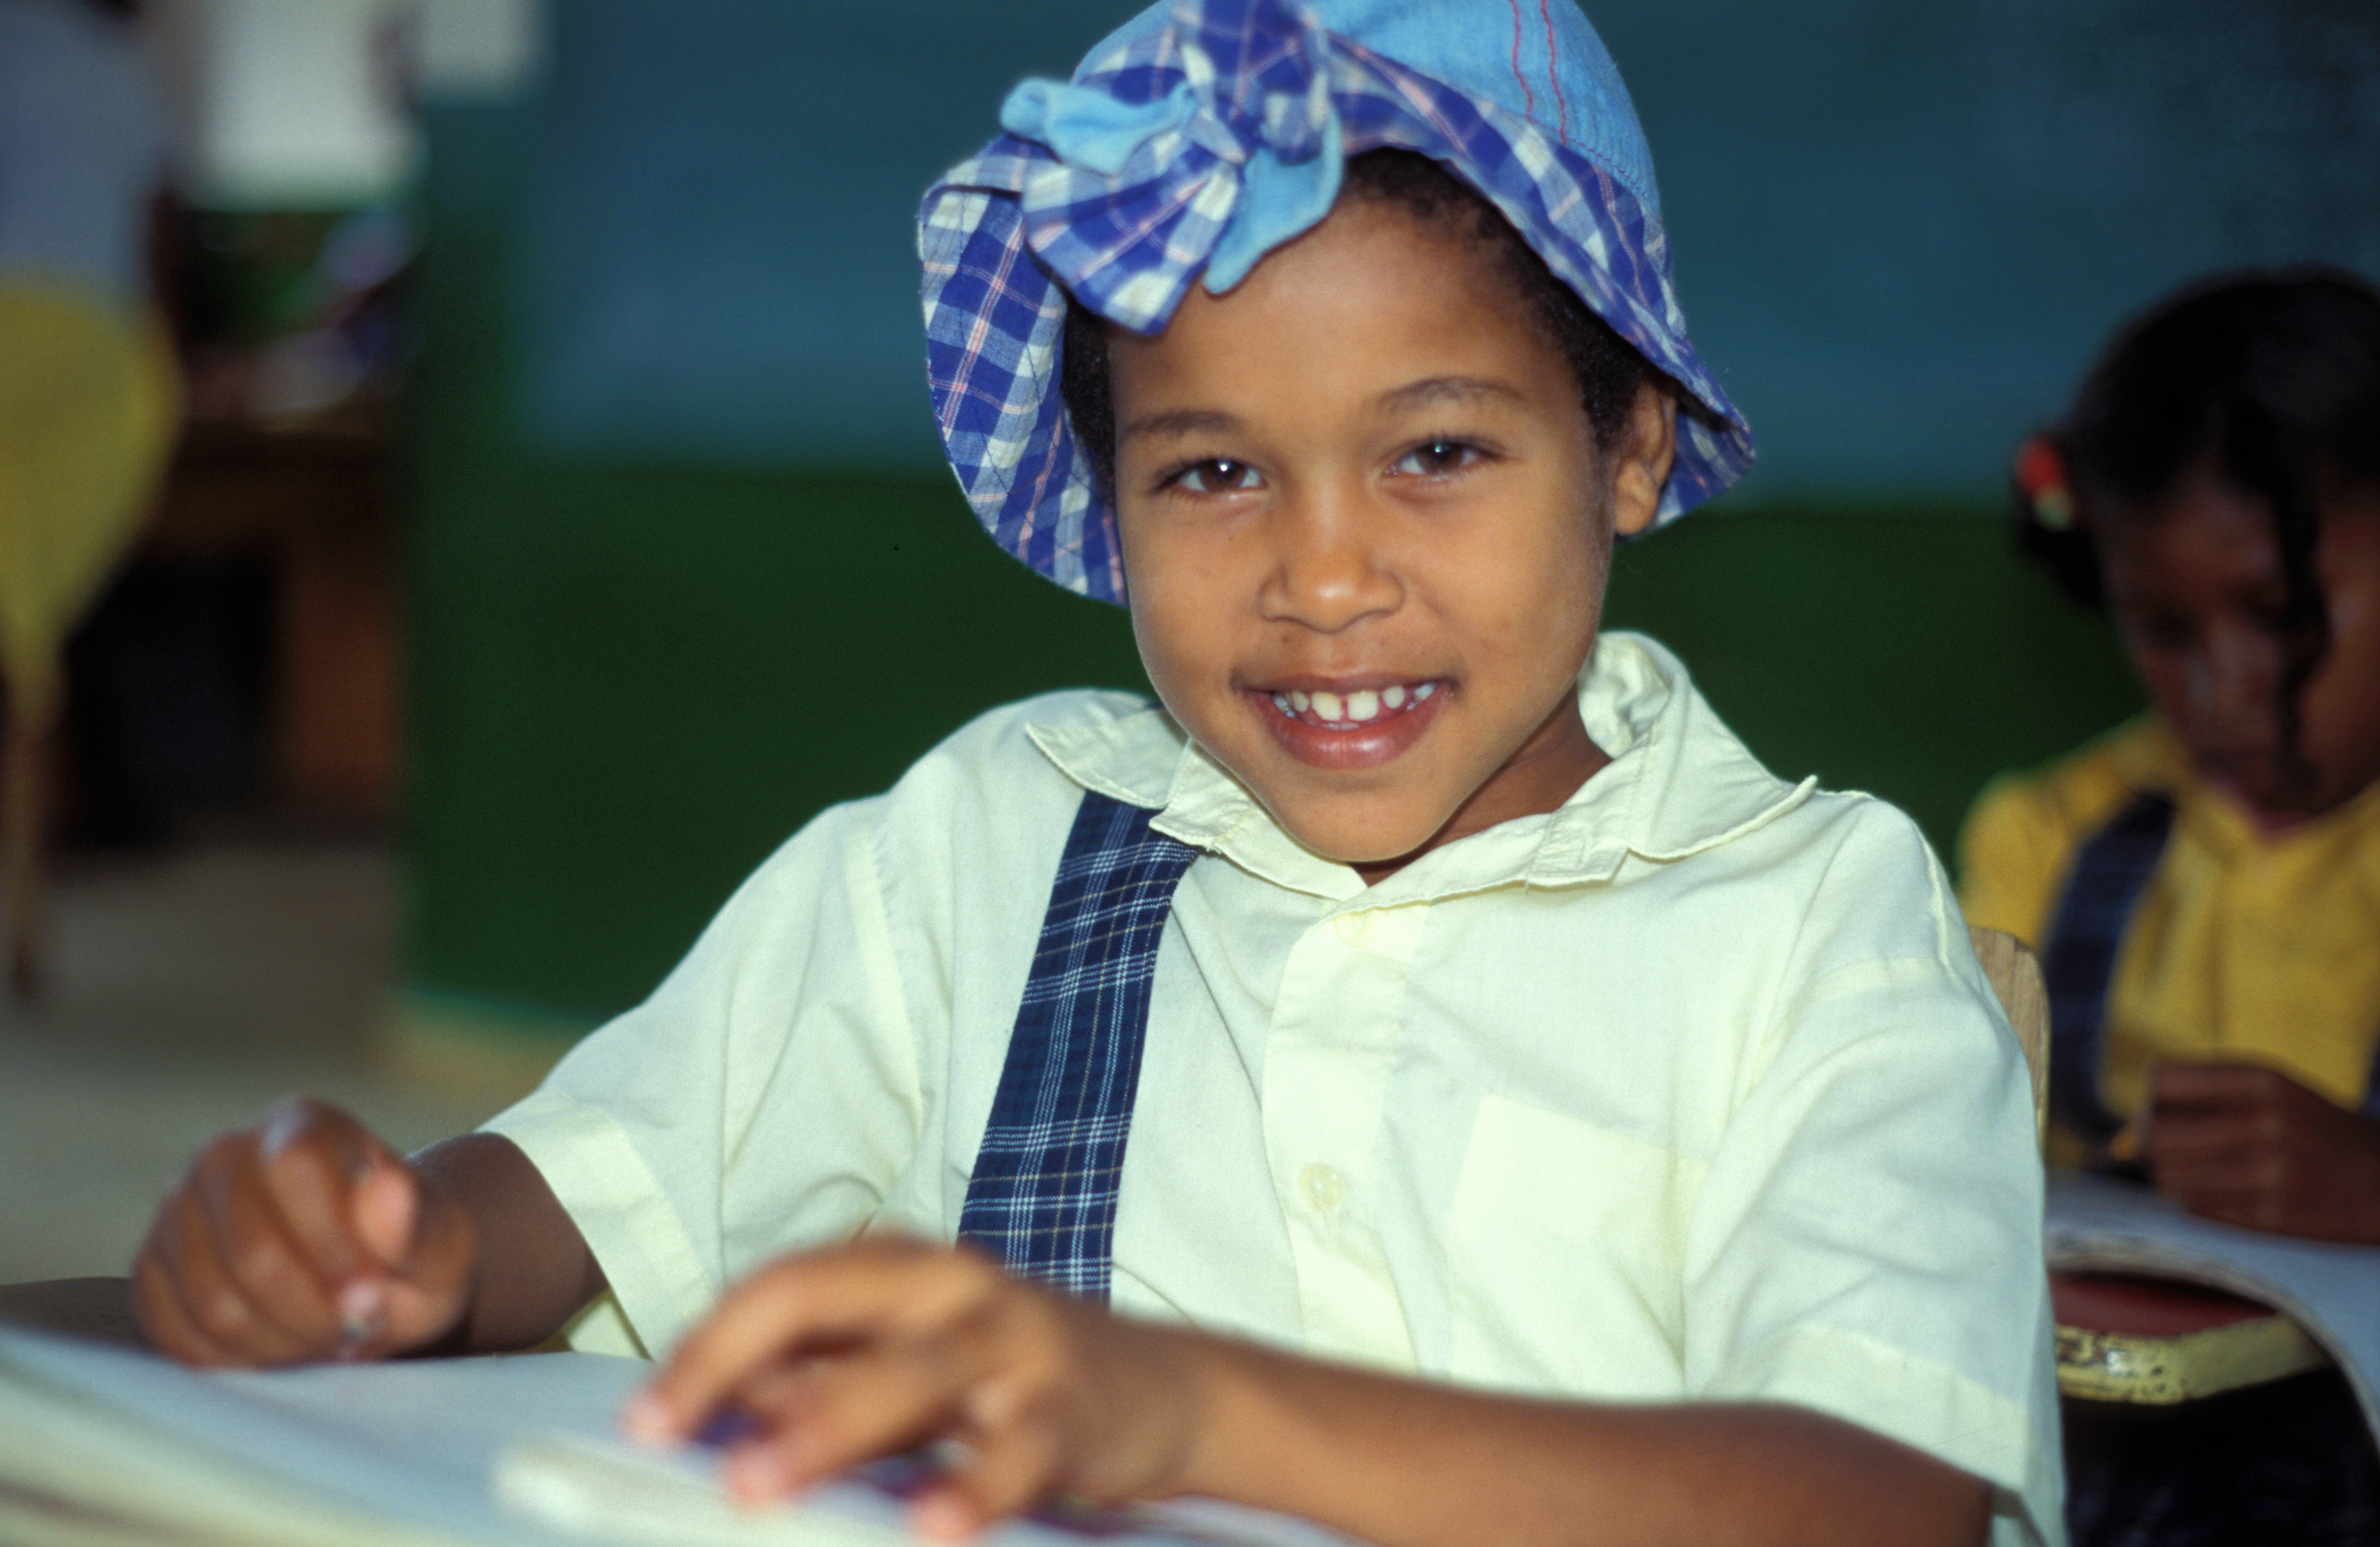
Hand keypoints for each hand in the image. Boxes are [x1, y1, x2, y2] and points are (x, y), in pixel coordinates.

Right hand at [132, 1096, 477, 1365]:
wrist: (370, 1279)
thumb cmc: (409, 1256)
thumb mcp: (442, 1246)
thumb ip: (418, 1224)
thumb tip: (388, 1189)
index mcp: (302, 1125)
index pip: (296, 1167)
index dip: (334, 1242)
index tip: (372, 1293)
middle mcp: (226, 1155)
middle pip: (252, 1248)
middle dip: (313, 1311)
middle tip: (355, 1330)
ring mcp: (177, 1211)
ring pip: (213, 1299)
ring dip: (280, 1342)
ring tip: (326, 1338)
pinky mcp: (152, 1270)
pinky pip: (175, 1332)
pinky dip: (236, 1359)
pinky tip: (281, 1348)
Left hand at [625, 1236, 1205, 1540]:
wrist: (1161, 1387)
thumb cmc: (1005, 1379)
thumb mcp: (908, 1364)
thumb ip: (821, 1376)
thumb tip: (717, 1411)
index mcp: (900, 1269)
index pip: (782, 1286)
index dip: (706, 1345)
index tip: (641, 1419)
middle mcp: (951, 1287)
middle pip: (825, 1302)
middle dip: (737, 1366)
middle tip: (669, 1438)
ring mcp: (1016, 1343)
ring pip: (912, 1373)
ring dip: (827, 1427)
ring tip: (757, 1485)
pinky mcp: (1073, 1410)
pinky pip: (1017, 1451)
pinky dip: (970, 1489)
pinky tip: (930, 1530)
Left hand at [2145, 1062, 2379, 1242]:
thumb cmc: (2322, 1130)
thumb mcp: (2278, 1092)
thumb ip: (2208, 1097)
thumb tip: (2126, 1132)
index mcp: (2263, 1080)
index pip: (2162, 1081)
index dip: (2151, 1099)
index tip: (2162, 1112)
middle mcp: (2266, 1122)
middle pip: (2155, 1133)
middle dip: (2149, 1143)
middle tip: (2166, 1150)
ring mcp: (2271, 1172)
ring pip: (2168, 1176)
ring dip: (2171, 1176)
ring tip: (2199, 1173)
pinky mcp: (2275, 1216)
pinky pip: (2197, 1208)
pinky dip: (2197, 1201)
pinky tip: (2223, 1194)